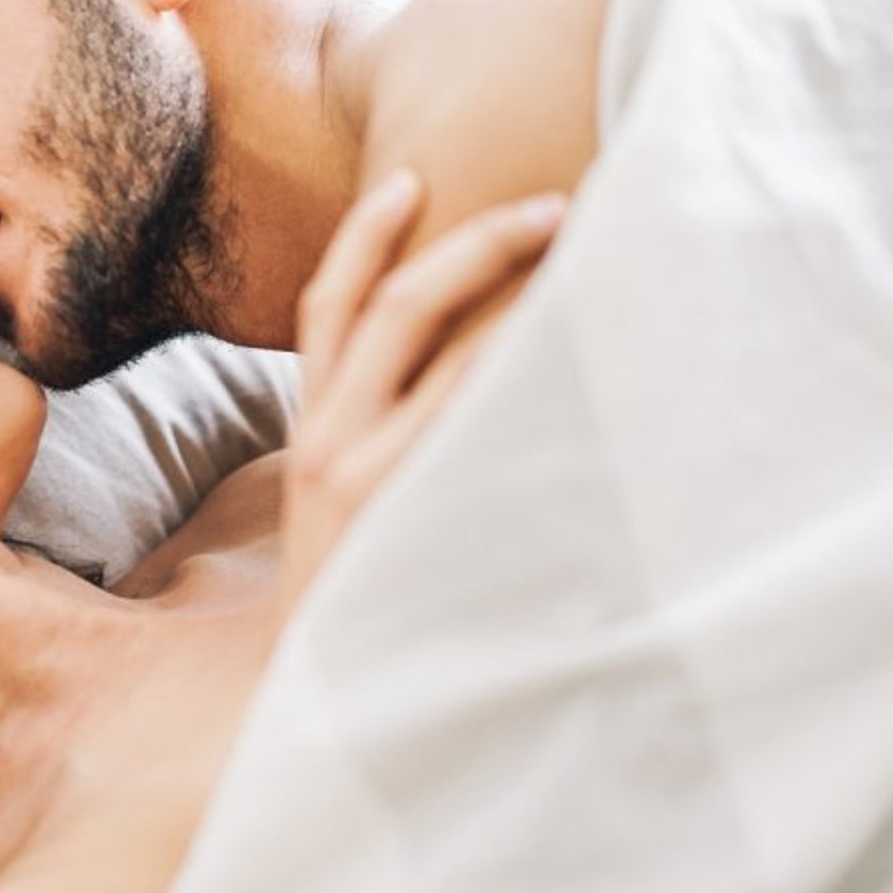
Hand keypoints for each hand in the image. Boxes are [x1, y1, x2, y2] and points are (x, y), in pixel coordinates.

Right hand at [282, 172, 563, 610]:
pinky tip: (580, 347)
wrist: (326, 714)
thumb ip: (372, 453)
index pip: (327, 310)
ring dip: (514, 290)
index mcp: (309, 435)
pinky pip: (472, 416)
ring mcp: (366, 476)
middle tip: (552, 206)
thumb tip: (460, 394)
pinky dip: (525, 372)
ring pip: (441, 348)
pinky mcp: (407, 511)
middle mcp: (329, 444)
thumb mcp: (339, 519)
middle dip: (473, 243)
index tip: (408, 178)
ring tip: (583, 253)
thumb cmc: (355, 615)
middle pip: (395, 306)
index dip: (363, 237)